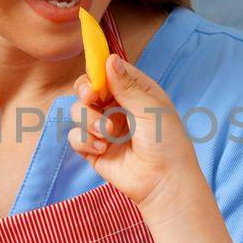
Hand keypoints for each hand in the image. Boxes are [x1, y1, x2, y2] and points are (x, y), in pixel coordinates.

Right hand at [69, 55, 207, 219]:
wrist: (163, 183)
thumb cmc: (167, 143)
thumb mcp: (150, 109)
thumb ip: (127, 86)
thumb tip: (109, 59)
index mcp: (135, 92)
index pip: (109, 72)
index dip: (98, 72)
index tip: (96, 79)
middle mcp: (117, 107)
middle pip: (87, 89)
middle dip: (85, 92)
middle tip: (91, 98)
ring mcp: (104, 128)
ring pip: (78, 111)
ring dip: (89, 120)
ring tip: (108, 134)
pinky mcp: (93, 149)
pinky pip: (75, 136)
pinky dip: (85, 141)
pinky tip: (103, 149)